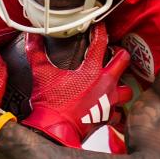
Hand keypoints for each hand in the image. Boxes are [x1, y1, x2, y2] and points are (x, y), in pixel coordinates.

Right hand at [21, 24, 132, 147]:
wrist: (55, 132)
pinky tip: (109, 107)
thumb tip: (31, 36)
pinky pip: (119, 112)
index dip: (100, 30)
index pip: (101, 43)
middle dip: (121, 54)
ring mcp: (109, 102)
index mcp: (92, 71)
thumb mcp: (41, 74)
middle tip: (114, 52)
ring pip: (127, 89)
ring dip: (122, 84)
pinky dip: (116, 109)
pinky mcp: (107, 118)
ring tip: (115, 82)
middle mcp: (105, 85)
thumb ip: (36, 52)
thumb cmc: (50, 105)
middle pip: (124, 61)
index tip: (99, 26)